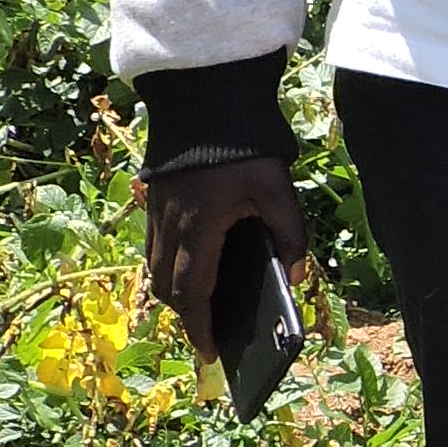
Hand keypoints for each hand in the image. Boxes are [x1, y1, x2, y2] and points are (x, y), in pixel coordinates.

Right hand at [142, 156, 310, 357]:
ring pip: (155, 265)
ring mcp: (156, 209)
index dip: (200, 327)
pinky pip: (152, 243)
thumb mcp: (278, 190)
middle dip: (185, 314)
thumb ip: (292, 236)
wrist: (205, 94)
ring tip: (200, 304)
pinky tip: (190, 264)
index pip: (192, 293)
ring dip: (173, 290)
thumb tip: (295, 277)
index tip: (212, 352)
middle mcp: (169, 224)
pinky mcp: (154, 195)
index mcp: (199, 227)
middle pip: (165, 286)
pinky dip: (166, 264)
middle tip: (209, 332)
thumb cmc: (245, 144)